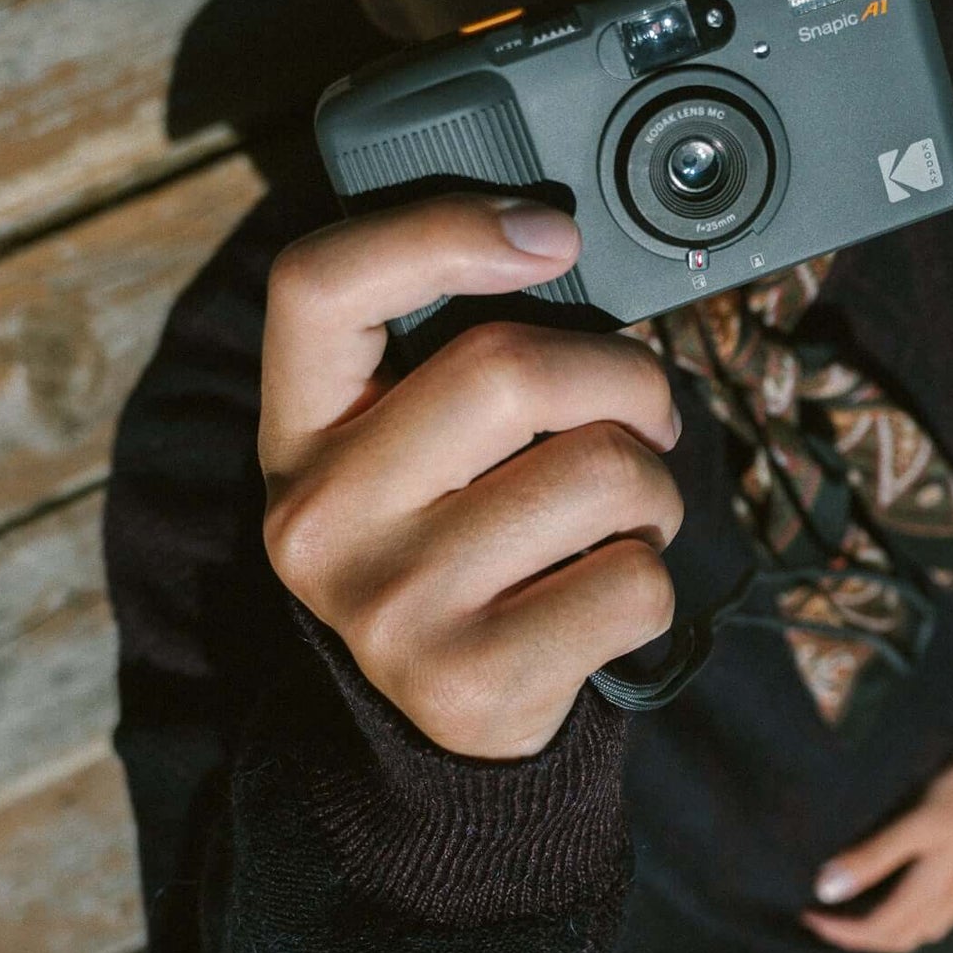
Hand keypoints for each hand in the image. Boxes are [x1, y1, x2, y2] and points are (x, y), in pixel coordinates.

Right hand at [260, 194, 684, 761]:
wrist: (441, 723)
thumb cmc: (455, 539)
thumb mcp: (413, 445)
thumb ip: (461, 352)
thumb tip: (565, 246)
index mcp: (297, 430)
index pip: (318, 283)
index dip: (440, 229)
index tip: (553, 232)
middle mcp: (319, 516)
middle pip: (508, 369)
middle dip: (625, 379)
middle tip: (647, 412)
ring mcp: (389, 607)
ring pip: (600, 473)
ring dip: (655, 486)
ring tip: (625, 514)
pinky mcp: (470, 681)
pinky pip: (634, 582)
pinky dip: (653, 573)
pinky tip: (605, 587)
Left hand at [805, 755, 952, 952]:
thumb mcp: (918, 822)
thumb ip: (875, 856)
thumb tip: (828, 888)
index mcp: (931, 892)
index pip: (876, 931)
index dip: (839, 930)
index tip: (807, 914)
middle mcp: (946, 903)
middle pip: (894, 940)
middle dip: (855, 938)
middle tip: (822, 916)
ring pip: (914, 933)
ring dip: (879, 932)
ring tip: (849, 910)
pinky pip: (930, 920)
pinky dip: (901, 921)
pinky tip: (891, 898)